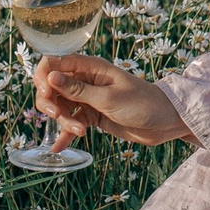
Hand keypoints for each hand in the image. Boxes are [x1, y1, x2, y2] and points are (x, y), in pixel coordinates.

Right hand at [34, 55, 191, 146]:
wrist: (166, 122)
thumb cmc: (143, 103)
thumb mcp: (109, 98)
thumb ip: (79, 90)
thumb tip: (51, 77)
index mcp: (90, 67)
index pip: (54, 63)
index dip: (44, 76)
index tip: (46, 92)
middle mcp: (86, 80)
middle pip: (52, 87)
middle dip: (50, 102)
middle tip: (57, 115)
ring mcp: (88, 98)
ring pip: (60, 106)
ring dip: (63, 120)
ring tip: (80, 131)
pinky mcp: (92, 115)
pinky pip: (71, 122)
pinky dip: (65, 134)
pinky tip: (57, 147)